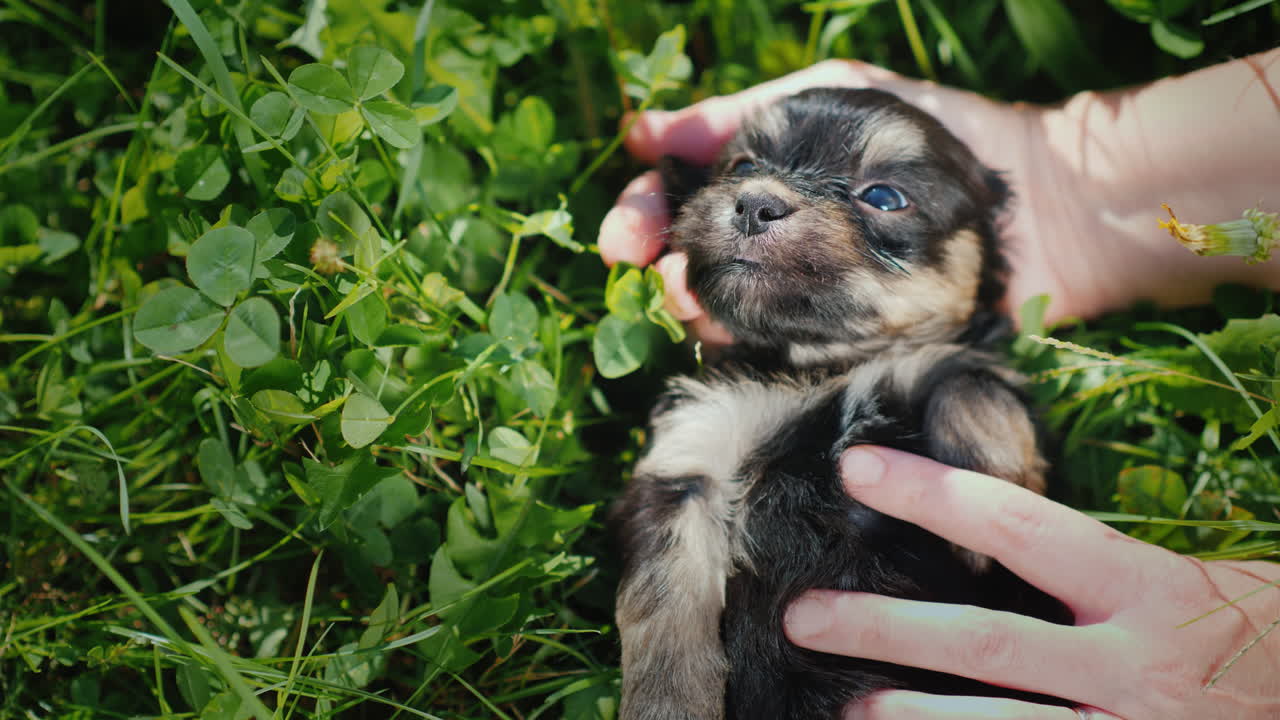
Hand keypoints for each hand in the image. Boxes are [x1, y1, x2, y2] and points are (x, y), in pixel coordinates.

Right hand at [597, 52, 1279, 347]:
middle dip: (661, 268)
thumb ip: (749, 112)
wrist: (1047, 203)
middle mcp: (779, 249)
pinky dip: (752, 350)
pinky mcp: (844, 348)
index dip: (643, 216)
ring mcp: (810, 304)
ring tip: (695, 299)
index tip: (625, 236)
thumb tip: (650, 132)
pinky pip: (784, 356)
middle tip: (653, 269)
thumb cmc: (939, 139)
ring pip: (728, 316)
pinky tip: (740, 338)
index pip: (681, 203)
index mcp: (768, 189)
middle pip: (691, 264)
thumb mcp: (840, 98)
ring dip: (698, 310)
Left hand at [784, 446, 1279, 719]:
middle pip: (985, 644)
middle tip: (802, 617)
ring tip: (845, 710)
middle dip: (885, 629)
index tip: (857, 470)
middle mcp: (1133, 667)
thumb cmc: (1275, 638)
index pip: (1020, 528)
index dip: (932, 495)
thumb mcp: (1213, 586)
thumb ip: (1117, 572)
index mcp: (1151, 593)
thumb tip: (1014, 541)